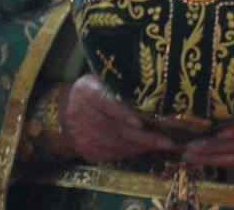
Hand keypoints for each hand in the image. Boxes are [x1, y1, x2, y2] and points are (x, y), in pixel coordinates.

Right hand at [60, 74, 175, 162]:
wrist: (67, 108)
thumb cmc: (97, 88)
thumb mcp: (105, 78)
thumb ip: (121, 84)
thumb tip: (154, 87)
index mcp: (86, 91)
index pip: (105, 103)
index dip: (123, 114)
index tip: (141, 122)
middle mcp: (79, 114)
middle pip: (113, 129)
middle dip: (142, 137)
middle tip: (165, 141)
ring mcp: (80, 135)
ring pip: (114, 145)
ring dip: (139, 147)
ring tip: (160, 145)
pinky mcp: (85, 150)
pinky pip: (110, 155)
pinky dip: (129, 153)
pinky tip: (144, 149)